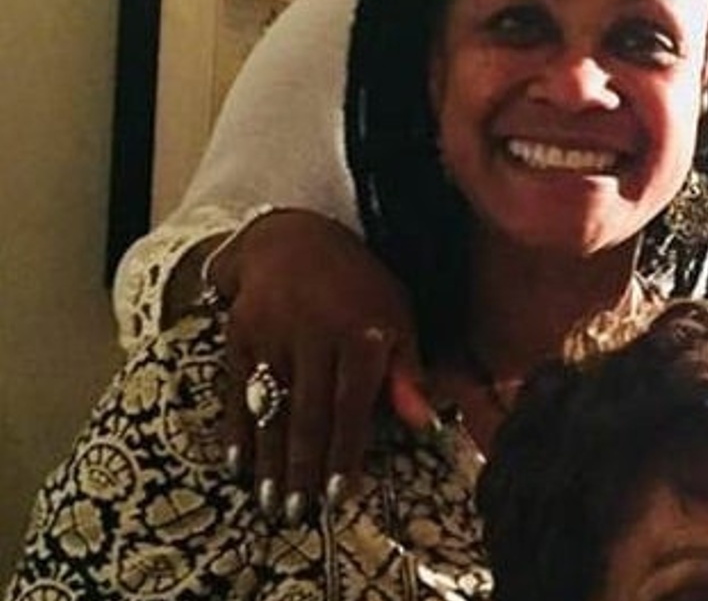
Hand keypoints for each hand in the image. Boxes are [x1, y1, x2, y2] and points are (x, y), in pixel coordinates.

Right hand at [206, 209, 432, 522]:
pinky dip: (237, 429)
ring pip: (271, 408)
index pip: (352, 406)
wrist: (294, 240)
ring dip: (269, 459)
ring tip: (269, 501)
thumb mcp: (396, 316)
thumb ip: (407, 372)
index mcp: (362, 334)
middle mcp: (315, 335)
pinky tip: (238, 463)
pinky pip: (238, 390)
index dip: (345, 454)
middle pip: (308, 414)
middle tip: (297, 513)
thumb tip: (424, 423)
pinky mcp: (240, 335)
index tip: (340, 496)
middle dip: (302, 468)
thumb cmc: (358, 286)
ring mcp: (273, 335)